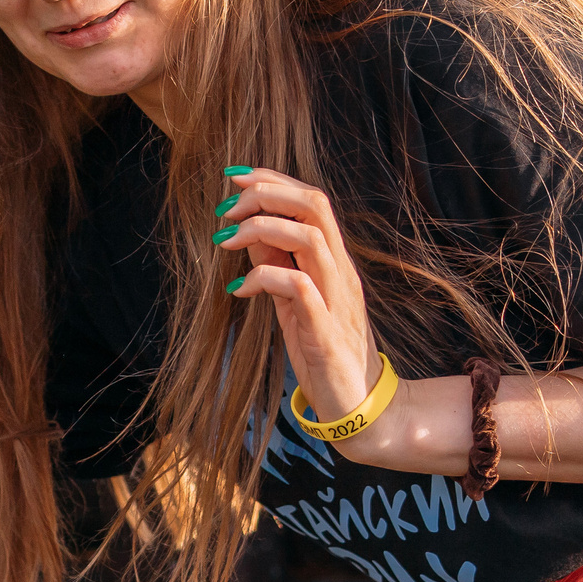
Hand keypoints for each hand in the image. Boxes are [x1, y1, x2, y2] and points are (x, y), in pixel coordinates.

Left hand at [214, 167, 380, 431]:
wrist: (356, 403)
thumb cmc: (322, 350)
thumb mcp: (293, 301)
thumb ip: (276, 265)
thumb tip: (247, 234)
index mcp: (334, 261)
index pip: (312, 200)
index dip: (274, 180)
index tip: (235, 178)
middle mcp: (340, 271)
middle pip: (314, 205)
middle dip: (265, 193)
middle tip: (226, 209)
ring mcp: (336, 297)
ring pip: (309, 237)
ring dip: (260, 229)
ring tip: (226, 242)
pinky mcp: (324, 328)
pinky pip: (297, 285)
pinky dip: (262, 278)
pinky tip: (239, 290)